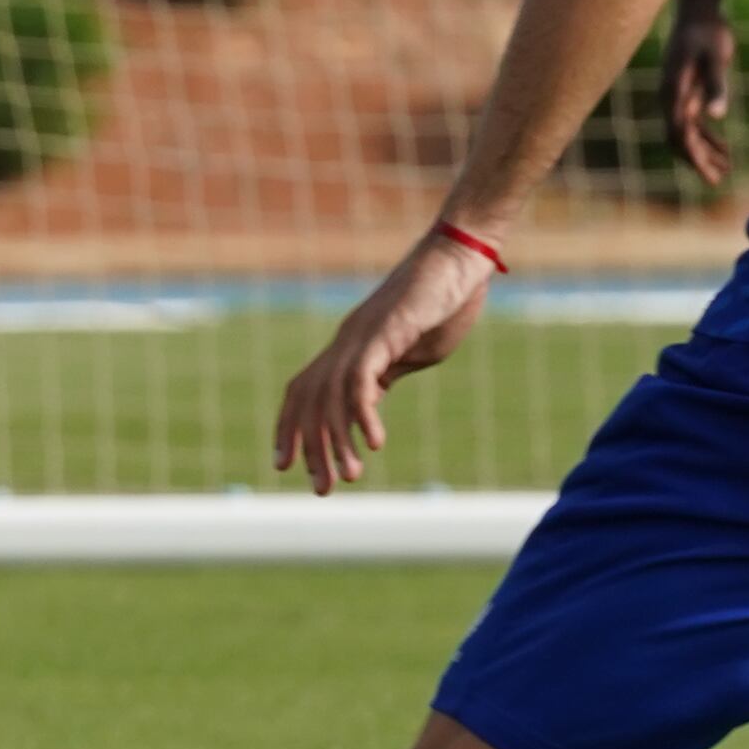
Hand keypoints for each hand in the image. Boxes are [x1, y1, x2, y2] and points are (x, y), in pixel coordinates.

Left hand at [272, 230, 503, 492]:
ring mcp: (360, 337)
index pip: (303, 393)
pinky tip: (374, 442)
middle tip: (321, 489)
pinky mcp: (383, 332)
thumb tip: (369, 404)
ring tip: (350, 477)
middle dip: (311, 448)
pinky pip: (362, 379)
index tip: (287, 466)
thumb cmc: (444, 302)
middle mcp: (345, 344)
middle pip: (310, 402)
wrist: (461, 258)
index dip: (290, 429)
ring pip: (331, 397)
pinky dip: (362, 413)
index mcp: (349, 349)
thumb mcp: (412, 351)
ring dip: (338, 441)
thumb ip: (387, 374)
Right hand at [675, 10, 735, 187]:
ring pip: (687, 133)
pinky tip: (723, 147)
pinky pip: (693, 121)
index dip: (695, 158)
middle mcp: (670, 98)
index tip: (711, 178)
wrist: (697, 10)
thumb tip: (716, 116)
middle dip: (698, 161)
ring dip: (704, 151)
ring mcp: (676, 95)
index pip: (680, 135)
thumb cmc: (707, 33)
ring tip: (726, 168)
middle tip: (718, 180)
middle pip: (680, 139)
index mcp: (673, 93)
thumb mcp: (715, 59)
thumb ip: (716, 87)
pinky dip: (707, 136)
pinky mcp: (686, 90)